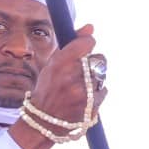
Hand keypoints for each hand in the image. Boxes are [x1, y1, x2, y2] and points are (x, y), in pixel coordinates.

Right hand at [10, 25, 106, 148]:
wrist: (44, 122)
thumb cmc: (48, 89)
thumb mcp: (53, 64)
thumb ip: (72, 44)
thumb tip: (91, 27)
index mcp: (60, 63)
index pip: (87, 43)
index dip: (88, 44)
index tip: (85, 49)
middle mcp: (72, 77)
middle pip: (99, 59)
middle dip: (93, 63)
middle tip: (82, 71)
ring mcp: (83, 93)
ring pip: (102, 75)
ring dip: (95, 79)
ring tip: (80, 87)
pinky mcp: (92, 106)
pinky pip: (103, 90)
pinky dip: (96, 93)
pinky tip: (83, 98)